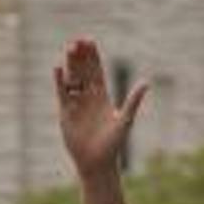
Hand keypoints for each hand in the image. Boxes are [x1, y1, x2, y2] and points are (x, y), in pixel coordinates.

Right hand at [55, 38, 147, 177]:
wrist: (97, 163)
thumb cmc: (113, 145)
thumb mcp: (124, 120)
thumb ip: (133, 101)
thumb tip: (146, 83)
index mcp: (102, 98)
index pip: (97, 72)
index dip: (93, 57)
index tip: (90, 41)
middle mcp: (88, 98)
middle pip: (83, 72)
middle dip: (81, 56)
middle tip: (77, 40)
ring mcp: (76, 105)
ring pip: (72, 79)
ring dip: (71, 65)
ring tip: (69, 49)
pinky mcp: (65, 113)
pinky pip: (61, 93)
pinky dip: (59, 81)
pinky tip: (58, 68)